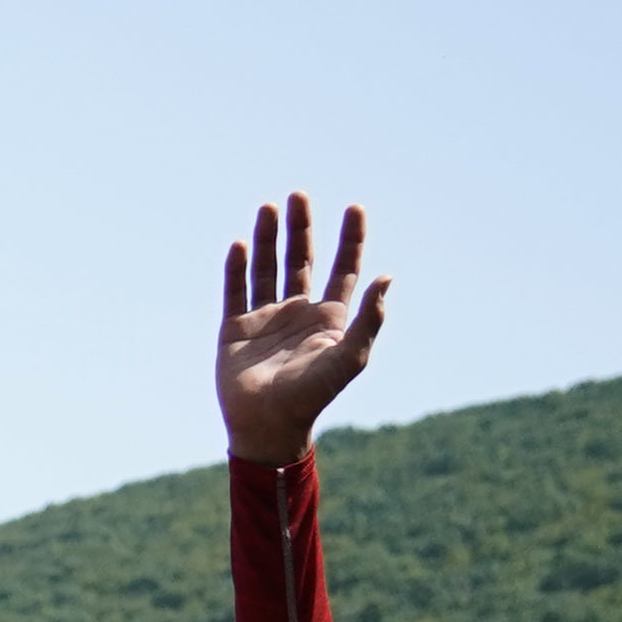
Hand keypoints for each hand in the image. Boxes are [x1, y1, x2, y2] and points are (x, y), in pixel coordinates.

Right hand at [216, 192, 386, 460]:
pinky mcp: (235, 330)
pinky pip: (235, 291)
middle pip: (301, 259)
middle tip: (299, 196)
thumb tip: (386, 276)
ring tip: (268, 208)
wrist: (266, 425)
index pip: (343, 268)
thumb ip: (369, 318)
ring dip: (268, 238)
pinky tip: (238, 246)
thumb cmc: (312, 396)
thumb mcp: (348, 357)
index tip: (355, 209)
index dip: (351, 239)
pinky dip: (236, 268)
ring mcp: (265, 319)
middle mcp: (297, 312)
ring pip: (267, 269)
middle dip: (301, 227)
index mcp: (328, 317)